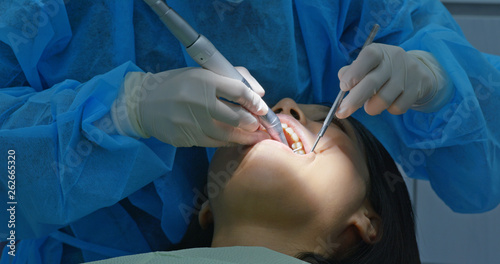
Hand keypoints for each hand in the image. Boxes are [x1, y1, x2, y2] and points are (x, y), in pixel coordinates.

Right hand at [112, 67, 270, 146]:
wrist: (143, 104)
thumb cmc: (178, 85)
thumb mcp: (201, 73)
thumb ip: (233, 77)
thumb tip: (260, 93)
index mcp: (204, 81)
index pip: (238, 91)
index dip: (255, 102)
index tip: (263, 108)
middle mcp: (198, 102)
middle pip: (236, 117)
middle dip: (253, 123)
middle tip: (261, 125)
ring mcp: (191, 123)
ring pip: (227, 135)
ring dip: (245, 137)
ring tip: (257, 137)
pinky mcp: (186, 138)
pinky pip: (214, 143)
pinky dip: (228, 142)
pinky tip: (236, 140)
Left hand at [336, 43, 445, 118]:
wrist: (418, 73)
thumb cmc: (382, 70)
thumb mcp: (367, 66)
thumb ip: (351, 71)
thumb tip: (343, 78)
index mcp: (378, 51)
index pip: (367, 57)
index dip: (354, 73)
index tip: (343, 87)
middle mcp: (394, 59)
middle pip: (372, 83)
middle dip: (354, 101)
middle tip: (342, 112)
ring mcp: (408, 73)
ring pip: (383, 99)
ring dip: (372, 108)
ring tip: (371, 105)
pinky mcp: (418, 88)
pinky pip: (397, 107)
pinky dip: (389, 110)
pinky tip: (390, 102)